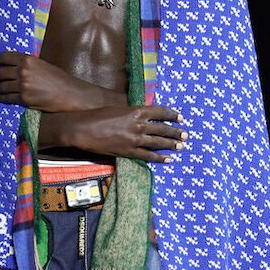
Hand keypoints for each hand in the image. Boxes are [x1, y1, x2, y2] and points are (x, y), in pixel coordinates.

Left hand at [0, 51, 120, 112]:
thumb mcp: (43, 66)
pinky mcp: (24, 98)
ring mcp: (23, 85)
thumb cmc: (58, 80)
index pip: (5, 57)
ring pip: (2, 86)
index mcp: (28, 59)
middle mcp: (24, 70)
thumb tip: (14, 69)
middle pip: (1, 72)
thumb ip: (28, 65)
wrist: (69, 94)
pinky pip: (7, 98)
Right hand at [42, 105, 186, 162]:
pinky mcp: (128, 151)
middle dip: (175, 131)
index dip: (171, 114)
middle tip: (185, 134)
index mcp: (136, 111)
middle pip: (162, 128)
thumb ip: (132, 112)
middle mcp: (138, 124)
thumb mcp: (118, 109)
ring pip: (158, 142)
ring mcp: (134, 139)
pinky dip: (159, 158)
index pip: (159, 111)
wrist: (83, 129)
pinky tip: (168, 159)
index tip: (180, 117)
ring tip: (181, 146)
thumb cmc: (97, 116)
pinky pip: (148, 156)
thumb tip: (143, 114)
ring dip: (171, 144)